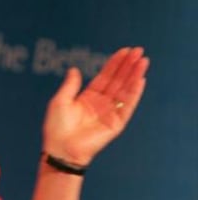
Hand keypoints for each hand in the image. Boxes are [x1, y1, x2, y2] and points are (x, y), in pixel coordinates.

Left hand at [42, 47, 148, 164]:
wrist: (60, 148)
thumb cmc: (56, 127)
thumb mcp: (60, 101)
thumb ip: (70, 85)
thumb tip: (74, 69)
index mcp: (88, 97)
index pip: (105, 76)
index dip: (114, 63)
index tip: (125, 51)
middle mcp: (101, 103)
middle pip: (118, 80)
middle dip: (128, 65)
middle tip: (138, 51)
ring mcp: (110, 113)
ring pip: (125, 90)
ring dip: (134, 75)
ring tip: (143, 61)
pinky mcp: (116, 123)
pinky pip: (128, 106)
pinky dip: (134, 93)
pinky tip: (140, 80)